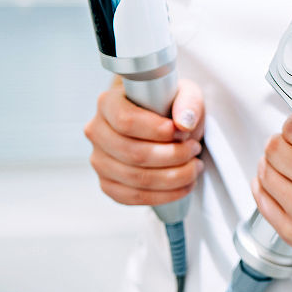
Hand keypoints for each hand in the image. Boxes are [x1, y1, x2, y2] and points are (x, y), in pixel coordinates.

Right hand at [84, 79, 204, 205]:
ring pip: (136, 179)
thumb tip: (184, 122)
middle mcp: (97, 132)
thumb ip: (188, 102)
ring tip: (194, 166)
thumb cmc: (170, 107)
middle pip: (132, 153)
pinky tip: (184, 184)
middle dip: (172, 155)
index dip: (156, 130)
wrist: (165, 126)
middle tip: (194, 149)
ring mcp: (99, 161)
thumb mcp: (186, 93)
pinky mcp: (108, 184)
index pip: (126, 121)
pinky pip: (134, 197)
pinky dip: (165, 195)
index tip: (181, 132)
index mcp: (109, 103)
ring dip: (174, 176)